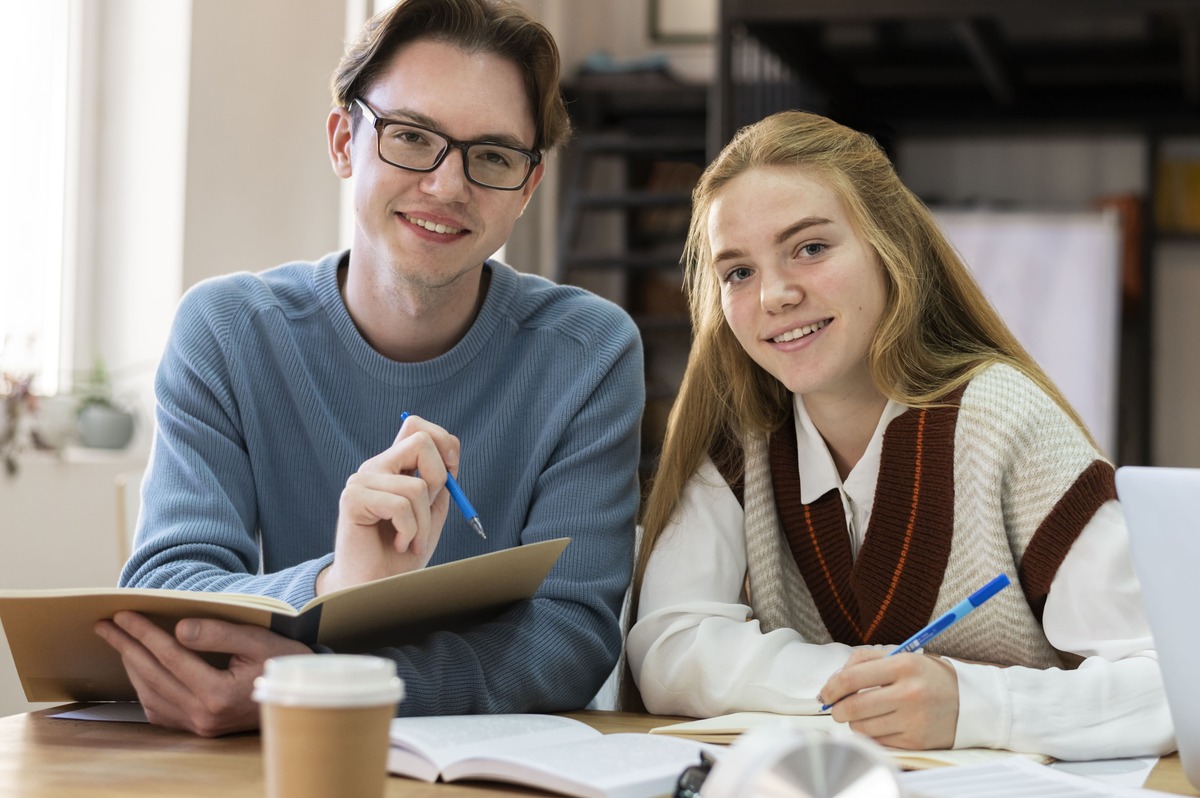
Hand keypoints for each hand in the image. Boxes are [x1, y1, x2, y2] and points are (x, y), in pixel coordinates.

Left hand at [94, 611, 310, 736]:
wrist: (302, 696)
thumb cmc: (284, 663)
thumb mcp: (258, 641)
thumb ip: (218, 634)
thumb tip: (178, 630)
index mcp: (218, 693)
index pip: (170, 656)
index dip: (144, 633)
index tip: (123, 615)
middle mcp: (204, 715)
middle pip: (153, 675)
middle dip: (127, 647)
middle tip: (106, 626)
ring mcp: (200, 726)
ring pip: (151, 695)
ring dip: (132, 667)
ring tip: (120, 643)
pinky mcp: (201, 729)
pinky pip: (161, 710)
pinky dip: (145, 688)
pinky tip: (141, 671)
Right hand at [318, 414, 459, 593]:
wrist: (374, 586)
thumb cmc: (401, 553)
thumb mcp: (430, 514)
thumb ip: (439, 486)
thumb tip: (450, 459)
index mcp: (393, 466)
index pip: (416, 425)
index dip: (443, 442)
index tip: (451, 474)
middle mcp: (376, 467)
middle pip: (420, 441)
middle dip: (439, 478)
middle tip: (430, 508)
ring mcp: (362, 481)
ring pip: (416, 486)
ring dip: (424, 522)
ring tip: (411, 540)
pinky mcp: (352, 499)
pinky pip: (400, 506)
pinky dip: (410, 531)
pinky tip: (399, 543)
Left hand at [819, 648, 958, 749]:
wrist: (967, 701)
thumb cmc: (924, 676)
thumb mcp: (899, 656)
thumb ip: (863, 660)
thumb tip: (833, 681)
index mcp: (902, 665)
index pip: (852, 679)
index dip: (831, 688)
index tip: (825, 693)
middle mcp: (909, 693)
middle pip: (853, 708)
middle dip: (837, 709)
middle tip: (836, 708)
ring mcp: (913, 720)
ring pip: (863, 728)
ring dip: (855, 722)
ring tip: (864, 714)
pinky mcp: (916, 741)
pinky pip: (879, 741)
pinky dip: (874, 734)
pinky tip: (882, 724)